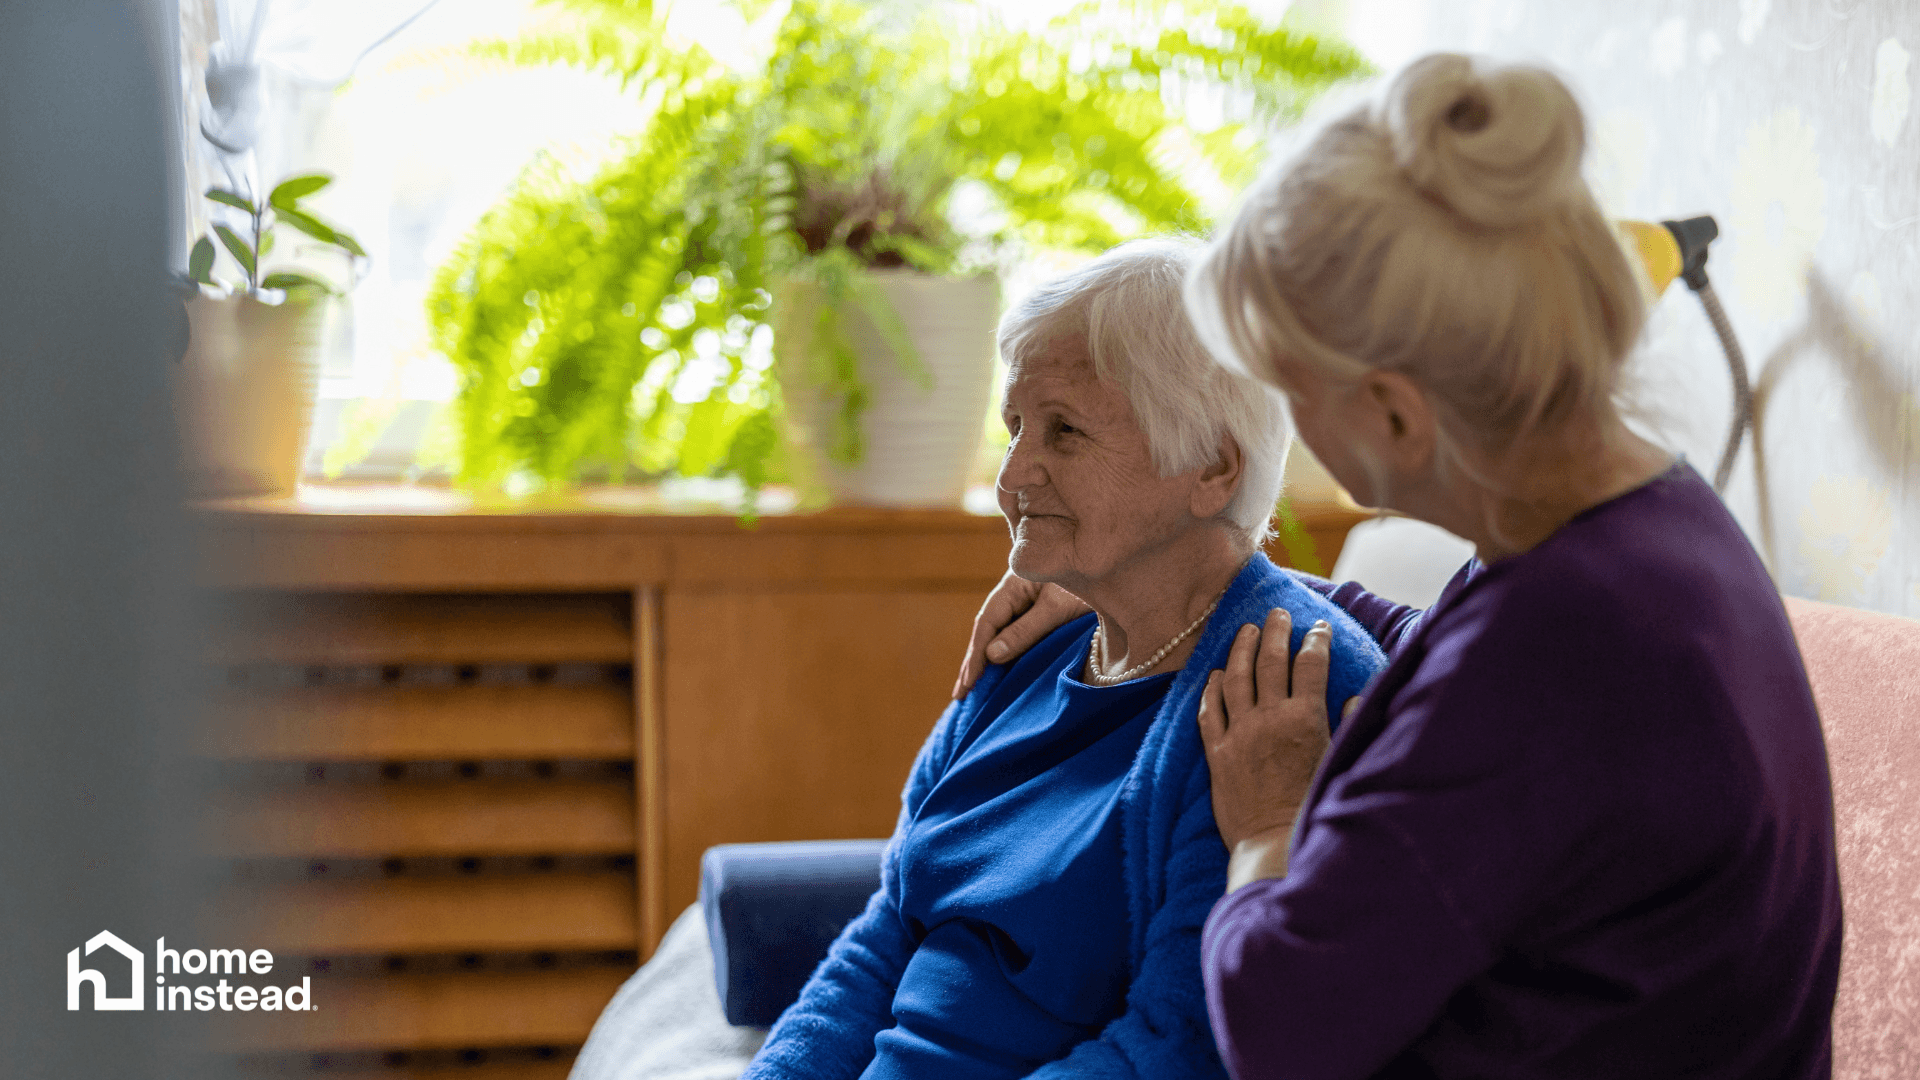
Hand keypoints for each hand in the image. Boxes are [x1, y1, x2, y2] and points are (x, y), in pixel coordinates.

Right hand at [952, 570, 1091, 697]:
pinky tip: (1001, 675)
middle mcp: (1016, 595)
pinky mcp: (1042, 616)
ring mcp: (1028, 605)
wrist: (1116, 572)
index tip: (969, 683)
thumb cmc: (1087, 585)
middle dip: (973, 664)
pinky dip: (1007, 658)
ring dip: (987, 664)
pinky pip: (1018, 639)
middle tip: (960, 695)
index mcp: (1014, 586)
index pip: (987, 623)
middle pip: (988, 632)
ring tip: (972, 692)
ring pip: (1001, 637)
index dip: (976, 655)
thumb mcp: (1055, 609)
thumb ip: (1024, 631)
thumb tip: (991, 656)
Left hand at [1197, 608, 1343, 851]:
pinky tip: (1216, 673)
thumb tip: (1354, 694)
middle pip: (1271, 661)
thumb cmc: (1314, 807)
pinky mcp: (1216, 752)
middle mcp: (1270, 718)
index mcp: (1306, 719)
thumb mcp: (1340, 762)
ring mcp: (1240, 733)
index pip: (1311, 665)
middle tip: (1278, 613)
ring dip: (1241, 648)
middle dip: (1276, 631)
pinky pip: (1209, 710)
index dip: (1316, 641)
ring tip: (1246, 630)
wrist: (1274, 844)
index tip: (1319, 629)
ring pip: (1236, 677)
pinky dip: (1212, 687)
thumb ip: (1348, 724)